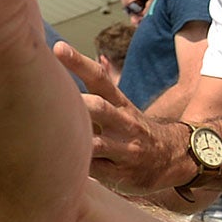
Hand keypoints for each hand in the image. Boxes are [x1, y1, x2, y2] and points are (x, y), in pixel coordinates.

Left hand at [54, 42, 195, 194]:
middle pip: (99, 107)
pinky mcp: (122, 174)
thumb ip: (97, 93)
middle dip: (76, 103)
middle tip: (48, 97)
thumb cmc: (134, 132)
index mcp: (121, 105)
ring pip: (97, 143)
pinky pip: (95, 171)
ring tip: (48, 139)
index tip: (57, 48)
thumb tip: (69, 66)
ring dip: (75, 141)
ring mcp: (124, 150)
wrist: (173, 159)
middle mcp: (124, 124)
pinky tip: (59, 168)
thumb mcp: (123, 109)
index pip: (100, 79)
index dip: (79, 63)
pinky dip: (76, 169)